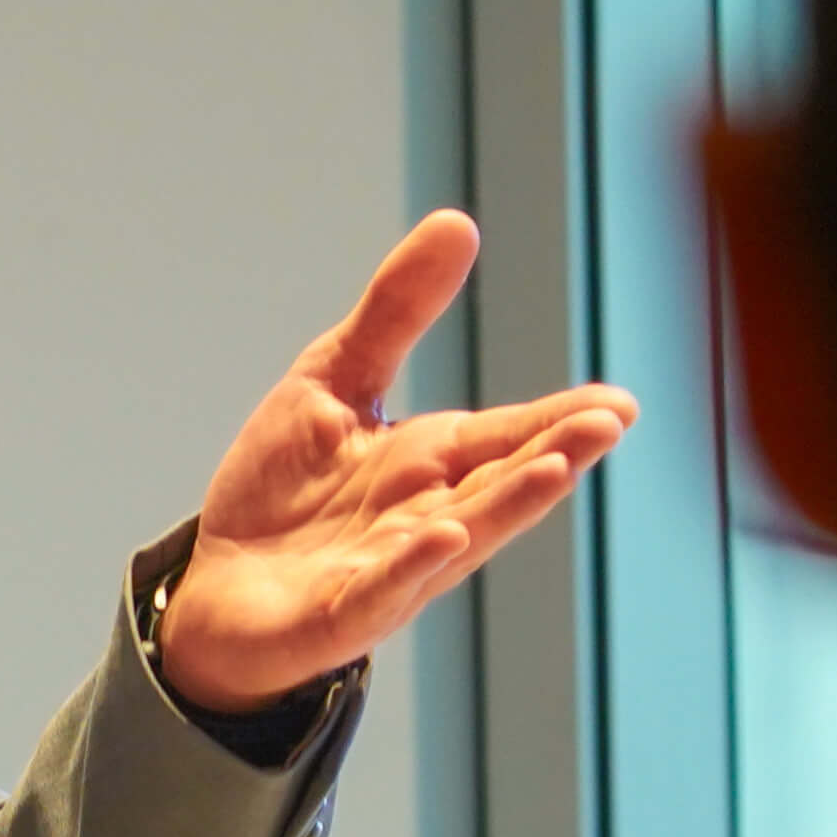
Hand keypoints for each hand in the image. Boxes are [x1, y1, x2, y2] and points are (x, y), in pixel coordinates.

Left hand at [155, 210, 636, 714]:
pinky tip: (444, 535)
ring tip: (554, 470)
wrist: (216, 590)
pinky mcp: (338, 614)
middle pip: (499, 482)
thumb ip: (394, 314)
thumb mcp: (333, 382)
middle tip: (609, 422)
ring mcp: (389, 570)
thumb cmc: (286, 492)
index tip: (620, 403)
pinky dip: (411, 564)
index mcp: (432, 461)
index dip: (562, 419)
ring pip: (459, 538)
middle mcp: (427, 517)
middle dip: (553, 453)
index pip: (508, 434)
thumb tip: (459, 222)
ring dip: (507, 506)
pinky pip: (380, 591)